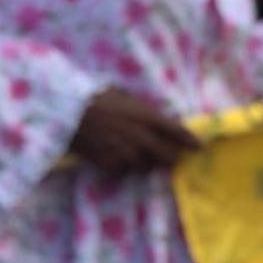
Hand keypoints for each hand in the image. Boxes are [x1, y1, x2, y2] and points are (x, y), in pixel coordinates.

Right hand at [69, 88, 199, 175]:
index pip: (175, 130)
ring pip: (145, 165)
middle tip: (170, 156)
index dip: (189, 140)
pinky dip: (123, 164)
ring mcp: (125, 152)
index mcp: (144, 116)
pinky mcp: (109, 163)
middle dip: (170, 157)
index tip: (198, 146)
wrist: (64, 111)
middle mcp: (139, 137)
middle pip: (166, 155)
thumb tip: (148, 113)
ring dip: (145, 162)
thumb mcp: (119, 93)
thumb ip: (137, 106)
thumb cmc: (92, 96)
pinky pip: (123, 169)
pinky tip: (115, 155)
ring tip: (138, 155)